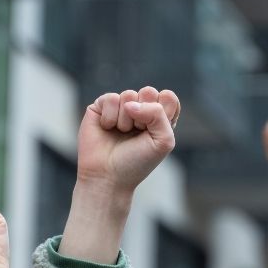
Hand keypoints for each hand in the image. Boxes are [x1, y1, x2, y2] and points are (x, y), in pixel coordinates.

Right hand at [60, 87, 180, 262]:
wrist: (108, 176)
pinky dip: (110, 117)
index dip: (163, 112)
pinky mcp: (100, 107)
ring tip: (121, 134)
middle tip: (137, 133)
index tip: (154, 132)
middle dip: (144, 115)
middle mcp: (140, 110)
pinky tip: (107, 129)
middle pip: (148, 91)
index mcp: (159, 118)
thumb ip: (159, 113)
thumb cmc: (137, 162)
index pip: (167, 97)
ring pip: (129, 95)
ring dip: (126, 120)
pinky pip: (110, 98)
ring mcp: (120, 107)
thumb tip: (130, 103)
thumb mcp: (163, 141)